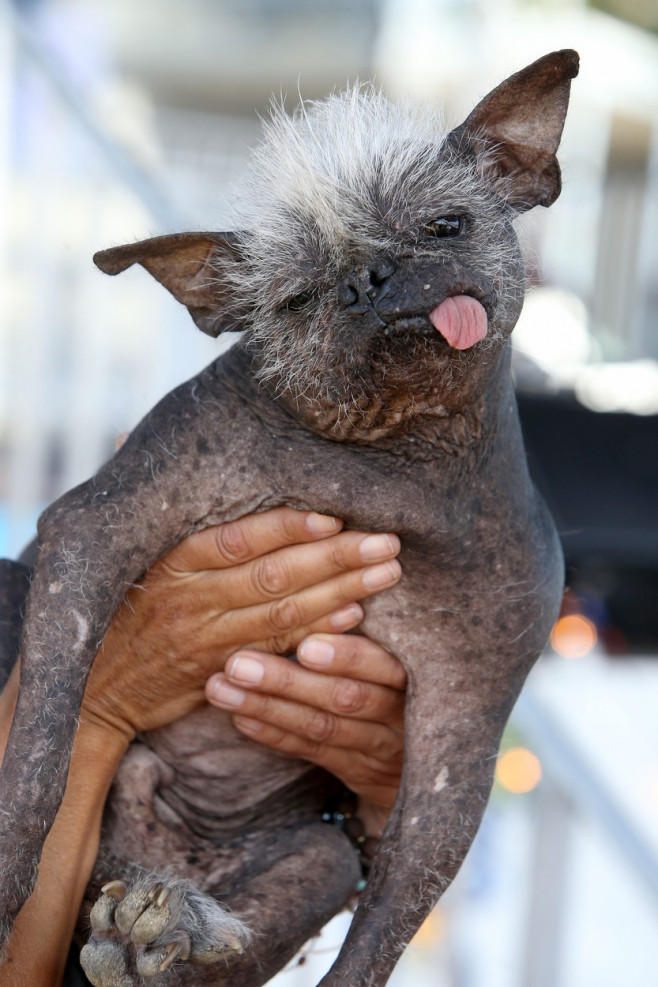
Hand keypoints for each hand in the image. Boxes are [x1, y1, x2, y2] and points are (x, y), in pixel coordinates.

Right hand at [82, 508, 400, 742]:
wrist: (93, 689)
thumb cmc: (118, 606)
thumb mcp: (120, 550)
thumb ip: (148, 502)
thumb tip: (125, 436)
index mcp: (172, 561)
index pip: (238, 539)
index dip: (288, 527)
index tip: (335, 514)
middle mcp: (193, 599)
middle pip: (275, 575)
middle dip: (337, 557)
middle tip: (387, 542)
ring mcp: (209, 639)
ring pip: (285, 613)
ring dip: (342, 592)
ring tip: (388, 572)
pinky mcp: (221, 672)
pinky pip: (278, 650)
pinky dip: (318, 632)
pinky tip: (357, 616)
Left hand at [206, 633, 405, 815]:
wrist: (425, 751)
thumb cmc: (404, 678)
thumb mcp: (403, 653)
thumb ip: (372, 624)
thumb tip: (328, 578)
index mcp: (415, 677)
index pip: (383, 666)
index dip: (347, 657)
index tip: (305, 642)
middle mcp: (400, 714)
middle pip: (345, 699)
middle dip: (288, 681)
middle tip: (238, 663)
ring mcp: (378, 748)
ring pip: (320, 727)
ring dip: (267, 705)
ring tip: (221, 685)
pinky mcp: (358, 771)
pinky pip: (311, 751)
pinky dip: (274, 734)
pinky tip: (239, 718)